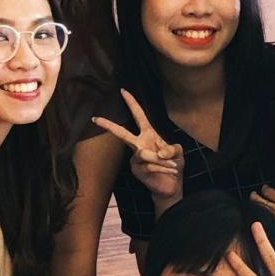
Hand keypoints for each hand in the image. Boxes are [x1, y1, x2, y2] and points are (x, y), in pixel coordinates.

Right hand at [93, 90, 183, 208]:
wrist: (172, 185)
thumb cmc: (174, 165)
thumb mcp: (179, 153)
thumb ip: (172, 149)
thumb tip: (159, 152)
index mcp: (149, 134)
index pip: (138, 116)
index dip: (132, 103)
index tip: (123, 91)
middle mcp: (139, 144)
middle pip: (122, 133)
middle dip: (109, 126)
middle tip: (95, 119)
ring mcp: (136, 158)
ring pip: (144, 153)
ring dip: (161, 160)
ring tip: (172, 165)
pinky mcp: (136, 169)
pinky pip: (148, 165)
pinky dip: (161, 167)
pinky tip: (167, 171)